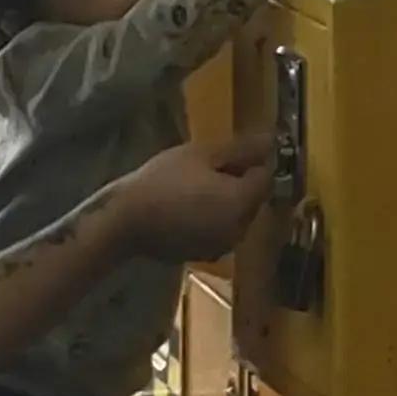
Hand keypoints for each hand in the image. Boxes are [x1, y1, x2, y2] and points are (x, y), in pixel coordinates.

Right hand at [114, 136, 276, 266]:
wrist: (126, 222)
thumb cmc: (163, 180)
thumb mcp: (201, 154)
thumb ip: (241, 149)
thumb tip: (270, 140)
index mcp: (243, 201)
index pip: (266, 176)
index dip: (252, 160)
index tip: (228, 152)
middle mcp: (241, 228)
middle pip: (253, 198)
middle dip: (239, 182)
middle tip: (208, 166)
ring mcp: (223, 246)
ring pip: (236, 216)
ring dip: (226, 201)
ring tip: (196, 187)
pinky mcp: (205, 255)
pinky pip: (219, 231)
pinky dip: (212, 219)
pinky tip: (187, 209)